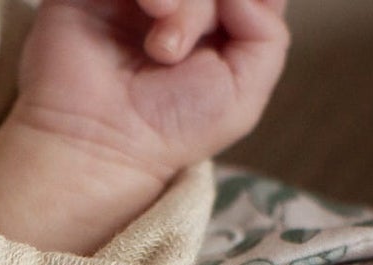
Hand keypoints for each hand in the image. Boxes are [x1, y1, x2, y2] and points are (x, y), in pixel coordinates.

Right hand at [9, 0, 290, 183]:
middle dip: (206, 8)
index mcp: (213, 22)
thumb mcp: (244, 91)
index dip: (248, 1)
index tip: (233, 24)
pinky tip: (152, 11)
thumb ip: (269, 35)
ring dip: (186, 4)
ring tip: (161, 49)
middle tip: (179, 52)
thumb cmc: (169, 126)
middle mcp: (176, 3)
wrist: (103, 142)